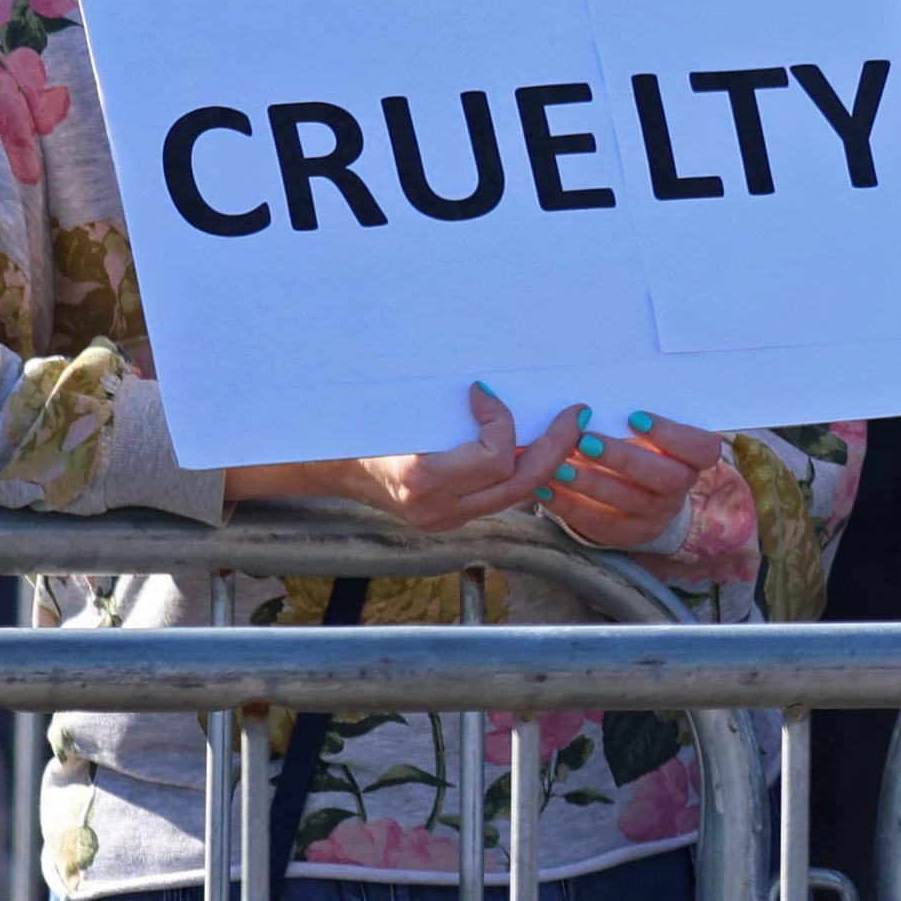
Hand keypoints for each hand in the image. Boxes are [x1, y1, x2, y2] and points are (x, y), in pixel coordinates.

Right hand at [221, 385, 576, 531]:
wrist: (324, 467)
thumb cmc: (355, 430)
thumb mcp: (391, 412)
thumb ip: (442, 409)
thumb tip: (488, 381)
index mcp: (420, 481)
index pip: (492, 458)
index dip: (502, 422)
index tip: (485, 392)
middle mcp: (437, 509)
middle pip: (519, 484)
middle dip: (554, 447)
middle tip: (576, 414)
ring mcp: (445, 519)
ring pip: (517, 497)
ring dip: (545, 460)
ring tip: (566, 429)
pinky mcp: (451, 519)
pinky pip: (500, 499)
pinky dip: (522, 472)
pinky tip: (535, 447)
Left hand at [536, 409, 728, 553]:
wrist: (636, 501)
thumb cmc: (637, 452)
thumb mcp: (643, 438)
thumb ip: (628, 422)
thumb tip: (589, 406)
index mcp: (692, 459)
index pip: (703, 449)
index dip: (672, 434)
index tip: (635, 417)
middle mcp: (679, 490)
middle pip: (667, 477)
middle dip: (624, 458)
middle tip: (585, 440)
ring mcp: (655, 516)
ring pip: (629, 502)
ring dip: (591, 483)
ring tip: (557, 466)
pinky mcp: (626, 534)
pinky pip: (600, 524)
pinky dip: (570, 506)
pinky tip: (546, 489)